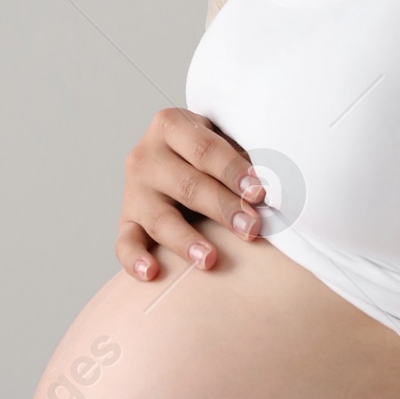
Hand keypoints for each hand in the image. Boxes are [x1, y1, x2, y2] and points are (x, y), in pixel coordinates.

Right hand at [118, 107, 265, 279]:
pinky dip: (135, 260)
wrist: (173, 158)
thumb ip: (242, 157)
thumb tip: (273, 188)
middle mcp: (146, 156)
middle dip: (222, 208)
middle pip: (186, 185)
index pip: (204, 149)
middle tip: (251, 228)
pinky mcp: (127, 221)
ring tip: (210, 259)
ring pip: (159, 218)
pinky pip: (125, 243)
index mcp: (170, 125)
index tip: (259, 193)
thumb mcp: (223, 140)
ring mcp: (133, 191)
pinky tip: (152, 273)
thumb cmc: (210, 153)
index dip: (233, 171)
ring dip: (186, 239)